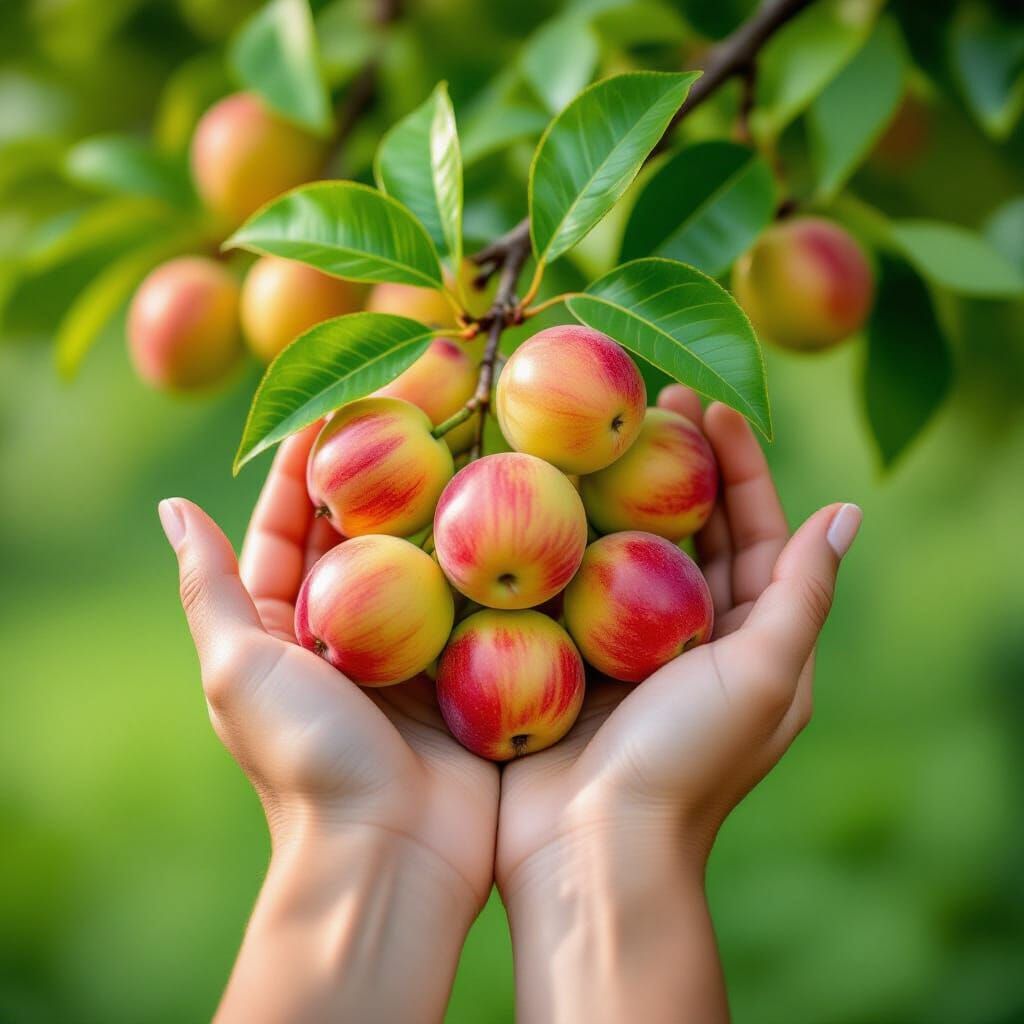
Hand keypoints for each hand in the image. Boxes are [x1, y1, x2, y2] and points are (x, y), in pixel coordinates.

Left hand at [159, 424, 498, 1022]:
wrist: (391, 853)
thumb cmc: (305, 758)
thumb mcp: (239, 668)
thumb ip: (209, 589)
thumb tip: (173, 508)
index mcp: (281, 628)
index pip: (283, 528)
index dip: (298, 468)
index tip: (327, 410)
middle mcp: (343, 631)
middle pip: (356, 533)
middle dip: (375, 473)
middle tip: (407, 410)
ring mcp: (408, 649)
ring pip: (419, 557)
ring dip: (434, 505)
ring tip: (461, 442)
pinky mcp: (462, 668)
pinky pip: (471, 598)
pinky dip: (481, 557)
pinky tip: (503, 508)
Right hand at [496, 386, 861, 1022]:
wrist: (590, 851)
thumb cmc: (687, 762)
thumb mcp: (764, 676)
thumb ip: (803, 594)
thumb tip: (847, 512)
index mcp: (752, 636)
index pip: (757, 529)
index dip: (740, 464)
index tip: (712, 405)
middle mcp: (693, 633)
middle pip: (692, 526)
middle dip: (677, 462)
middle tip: (649, 400)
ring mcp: (628, 642)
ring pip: (629, 544)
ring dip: (619, 489)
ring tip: (596, 430)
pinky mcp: (571, 651)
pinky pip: (574, 576)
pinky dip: (567, 533)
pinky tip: (546, 490)